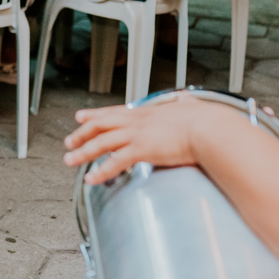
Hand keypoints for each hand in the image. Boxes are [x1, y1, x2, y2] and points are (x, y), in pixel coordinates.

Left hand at [63, 95, 223, 184]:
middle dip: (82, 134)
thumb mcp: (191, 108)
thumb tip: (188, 99)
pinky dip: (101, 171)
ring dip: (83, 152)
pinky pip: (115, 162)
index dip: (94, 115)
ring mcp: (138, 135)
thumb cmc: (205, 121)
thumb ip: (186, 104)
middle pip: (101, 125)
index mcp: (147, 112)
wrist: (210, 128)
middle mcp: (138, 121)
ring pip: (101, 143)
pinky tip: (91, 178)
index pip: (113, 112)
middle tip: (69, 142)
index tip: (80, 117)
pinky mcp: (142, 150)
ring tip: (70, 160)